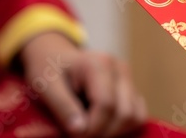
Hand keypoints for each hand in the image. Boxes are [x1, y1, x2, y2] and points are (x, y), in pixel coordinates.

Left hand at [20, 33, 146, 136]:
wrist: (56, 55)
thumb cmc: (48, 69)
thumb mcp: (47, 86)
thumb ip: (63, 107)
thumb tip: (81, 131)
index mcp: (99, 64)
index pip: (106, 105)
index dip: (92, 128)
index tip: (73, 136)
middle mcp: (119, 68)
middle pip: (124, 113)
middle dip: (102, 132)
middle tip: (79, 135)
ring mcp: (128, 78)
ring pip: (135, 117)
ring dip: (114, 131)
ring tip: (91, 128)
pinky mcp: (131, 88)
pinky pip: (137, 115)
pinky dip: (122, 127)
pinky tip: (101, 124)